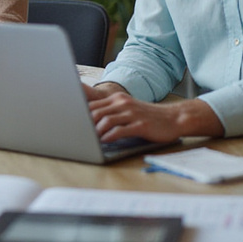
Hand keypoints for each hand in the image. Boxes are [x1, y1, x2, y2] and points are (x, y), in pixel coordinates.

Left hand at [87, 90, 222, 143]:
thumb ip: (111, 113)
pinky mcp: (140, 125)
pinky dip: (109, 136)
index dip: (79, 115)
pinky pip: (120, 130)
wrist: (173, 118)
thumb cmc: (148, 117)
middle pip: (96, 112)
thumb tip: (91, 123)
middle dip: (84, 124)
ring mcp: (131, 114)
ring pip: (106, 120)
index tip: (69, 123)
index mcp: (118, 99)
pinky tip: (104, 141)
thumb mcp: (128, 110)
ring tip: (88, 140)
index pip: (92, 105)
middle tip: (75, 134)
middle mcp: (123, 104)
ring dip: (95, 131)